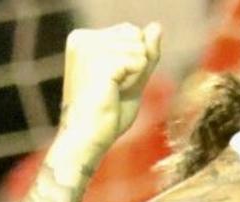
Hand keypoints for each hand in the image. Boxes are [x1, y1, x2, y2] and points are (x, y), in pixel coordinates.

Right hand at [60, 22, 161, 150]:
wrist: (88, 137)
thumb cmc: (108, 112)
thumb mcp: (134, 77)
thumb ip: (146, 52)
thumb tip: (157, 26)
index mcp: (84, 38)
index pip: (131, 32)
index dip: (135, 60)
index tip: (115, 81)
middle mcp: (82, 38)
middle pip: (137, 37)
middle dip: (137, 65)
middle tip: (115, 88)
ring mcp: (88, 48)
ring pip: (140, 49)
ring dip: (135, 75)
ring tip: (113, 91)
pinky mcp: (98, 62)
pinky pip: (139, 61)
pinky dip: (135, 79)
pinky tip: (115, 92)